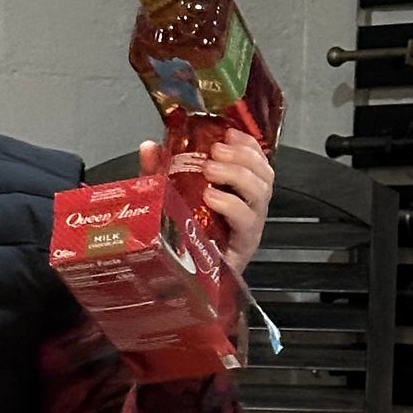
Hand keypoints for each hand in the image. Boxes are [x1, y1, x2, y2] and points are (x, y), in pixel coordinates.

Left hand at [140, 130, 273, 282]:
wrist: (182, 282)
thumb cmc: (181, 237)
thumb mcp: (168, 197)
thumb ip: (159, 172)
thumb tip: (149, 146)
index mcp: (238, 190)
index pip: (256, 159)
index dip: (246, 142)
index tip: (228, 131)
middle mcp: (250, 206)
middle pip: (263, 172)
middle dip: (242, 155)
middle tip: (215, 150)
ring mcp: (250, 226)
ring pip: (261, 192)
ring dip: (237, 174)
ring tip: (211, 170)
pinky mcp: (244, 245)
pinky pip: (247, 220)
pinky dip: (230, 203)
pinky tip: (212, 197)